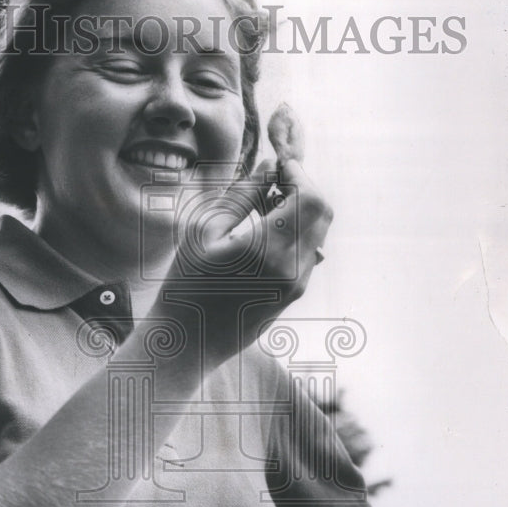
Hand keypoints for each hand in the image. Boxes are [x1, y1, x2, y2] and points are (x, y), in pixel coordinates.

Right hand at [149, 155, 332, 373]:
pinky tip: (262, 231)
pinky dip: (294, 231)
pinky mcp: (293, 294)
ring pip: (317, 231)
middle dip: (301, 188)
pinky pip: (307, 251)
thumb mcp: (203, 231)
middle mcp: (292, 269)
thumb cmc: (186, 284)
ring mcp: (296, 284)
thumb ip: (241, 195)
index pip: (309, 198)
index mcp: (269, 250)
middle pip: (321, 212)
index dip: (298, 174)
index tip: (275, 164)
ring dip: (299, 209)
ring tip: (260, 207)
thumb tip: (267, 166)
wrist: (189, 342)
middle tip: (270, 180)